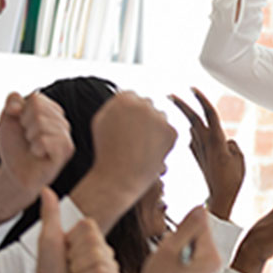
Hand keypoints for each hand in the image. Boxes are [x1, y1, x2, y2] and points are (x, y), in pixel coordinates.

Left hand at [0, 92, 73, 224]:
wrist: (15, 172)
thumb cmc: (15, 147)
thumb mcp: (7, 120)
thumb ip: (12, 103)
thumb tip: (18, 101)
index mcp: (51, 112)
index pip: (36, 98)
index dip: (21, 112)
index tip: (22, 126)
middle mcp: (62, 122)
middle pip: (39, 109)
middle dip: (25, 124)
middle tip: (28, 138)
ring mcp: (66, 136)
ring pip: (42, 123)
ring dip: (30, 137)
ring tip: (33, 147)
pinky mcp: (65, 151)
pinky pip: (45, 140)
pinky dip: (35, 147)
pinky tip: (38, 153)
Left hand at [16, 189, 122, 272]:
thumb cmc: (49, 272)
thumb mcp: (48, 238)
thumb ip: (51, 213)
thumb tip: (46, 189)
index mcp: (91, 238)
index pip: (89, 226)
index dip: (73, 240)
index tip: (66, 252)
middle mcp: (104, 250)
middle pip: (94, 243)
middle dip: (76, 258)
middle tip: (70, 268)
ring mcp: (111, 266)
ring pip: (98, 259)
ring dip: (80, 272)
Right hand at [72, 92, 176, 231]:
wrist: (119, 177)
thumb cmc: (106, 151)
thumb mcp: (101, 121)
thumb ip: (115, 104)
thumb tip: (129, 95)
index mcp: (123, 98)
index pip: (131, 97)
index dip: (127, 113)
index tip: (124, 126)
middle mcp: (143, 104)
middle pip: (147, 105)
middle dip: (142, 117)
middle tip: (133, 138)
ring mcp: (159, 117)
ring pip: (160, 117)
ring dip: (154, 127)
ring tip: (139, 146)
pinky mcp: (171, 131)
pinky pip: (168, 131)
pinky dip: (162, 140)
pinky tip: (149, 151)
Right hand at [117, 206, 221, 272]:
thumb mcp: (171, 249)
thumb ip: (188, 226)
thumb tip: (201, 207)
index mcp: (211, 255)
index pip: (202, 222)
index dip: (181, 226)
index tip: (171, 238)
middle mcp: (213, 261)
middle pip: (197, 232)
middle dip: (178, 236)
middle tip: (167, 254)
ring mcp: (206, 267)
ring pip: (190, 242)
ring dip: (175, 246)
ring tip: (166, 263)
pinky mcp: (197, 271)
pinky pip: (186, 252)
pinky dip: (174, 255)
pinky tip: (167, 268)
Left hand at [170, 88, 244, 220]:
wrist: (219, 197)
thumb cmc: (232, 179)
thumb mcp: (239, 158)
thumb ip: (232, 144)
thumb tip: (223, 139)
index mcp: (217, 140)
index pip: (208, 113)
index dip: (200, 99)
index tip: (192, 88)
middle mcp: (205, 142)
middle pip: (192, 117)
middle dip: (180, 104)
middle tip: (169, 94)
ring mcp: (198, 149)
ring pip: (191, 127)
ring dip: (184, 116)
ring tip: (176, 104)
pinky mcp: (196, 156)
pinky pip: (193, 139)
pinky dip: (192, 131)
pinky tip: (192, 129)